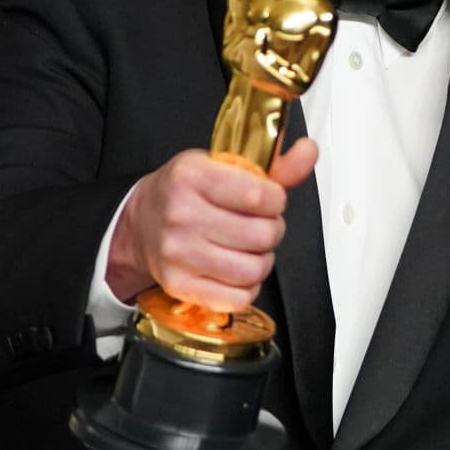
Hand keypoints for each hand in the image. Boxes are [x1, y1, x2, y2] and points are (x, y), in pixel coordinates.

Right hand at [106, 138, 316, 309]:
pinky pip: (237, 298)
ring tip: (251, 247)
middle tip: (261, 223)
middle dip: (272, 229)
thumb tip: (309, 151)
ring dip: (262, 260)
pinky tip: (238, 269)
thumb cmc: (186, 191)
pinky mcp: (179, 285)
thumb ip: (273, 164)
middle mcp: (182, 214)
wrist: (140, 222)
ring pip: (253, 269)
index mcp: (192, 175)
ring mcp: (178, 253)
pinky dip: (247, 287)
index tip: (270, 198)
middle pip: (261, 235)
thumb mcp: (224, 165)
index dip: (277, 200)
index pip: (258, 195)